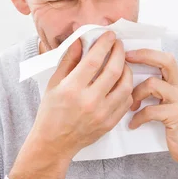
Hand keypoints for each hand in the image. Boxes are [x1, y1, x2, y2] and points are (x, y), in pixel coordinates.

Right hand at [27, 31, 133, 161]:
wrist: (54, 143)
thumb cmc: (51, 112)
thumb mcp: (54, 83)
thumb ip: (68, 61)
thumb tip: (80, 41)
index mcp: (72, 89)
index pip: (94, 60)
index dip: (104, 44)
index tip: (109, 35)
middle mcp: (89, 101)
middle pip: (114, 70)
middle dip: (119, 52)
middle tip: (118, 44)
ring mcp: (102, 114)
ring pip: (125, 86)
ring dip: (127, 69)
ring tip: (122, 62)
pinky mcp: (110, 123)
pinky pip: (126, 101)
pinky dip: (127, 88)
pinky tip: (122, 81)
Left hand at [125, 49, 177, 166]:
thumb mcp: (170, 106)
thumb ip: (158, 94)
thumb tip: (132, 84)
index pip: (166, 59)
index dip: (147, 53)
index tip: (128, 53)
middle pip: (165, 62)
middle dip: (143, 57)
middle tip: (125, 61)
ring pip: (152, 84)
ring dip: (135, 94)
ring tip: (130, 107)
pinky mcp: (177, 115)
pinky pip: (150, 110)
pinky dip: (138, 117)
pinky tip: (133, 124)